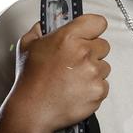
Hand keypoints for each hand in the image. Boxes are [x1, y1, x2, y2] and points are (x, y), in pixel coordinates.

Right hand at [9, 15, 110, 132]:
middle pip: (103, 45)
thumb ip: (41, 29)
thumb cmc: (30, 79)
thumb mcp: (28, 45)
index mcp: (68, 37)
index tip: (89, 34)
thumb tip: (48, 22)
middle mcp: (84, 53)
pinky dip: (93, 88)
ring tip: (74, 79)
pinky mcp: (99, 91)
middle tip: (75, 62)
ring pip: (105, 66)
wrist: (33, 110)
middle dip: (92, 52)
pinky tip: (77, 91)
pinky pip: (104, 85)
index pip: (98, 22)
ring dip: (93, 71)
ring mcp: (93, 73)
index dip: (93, 29)